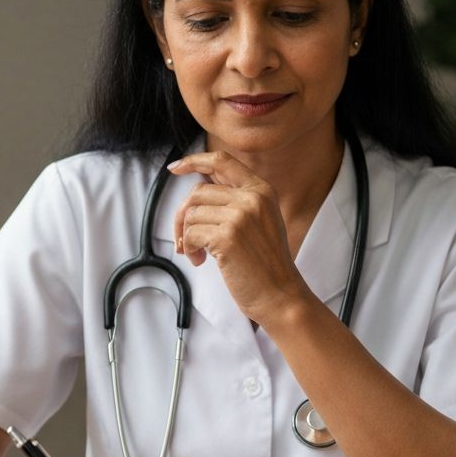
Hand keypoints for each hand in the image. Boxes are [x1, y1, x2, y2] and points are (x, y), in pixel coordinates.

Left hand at [167, 150, 309, 325]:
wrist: (280, 295)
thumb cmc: (265, 265)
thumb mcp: (260, 222)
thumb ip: (236, 202)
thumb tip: (196, 194)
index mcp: (261, 190)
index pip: (221, 161)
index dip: (194, 161)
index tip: (175, 168)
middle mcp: (252, 198)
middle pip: (198, 192)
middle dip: (182, 216)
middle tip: (183, 240)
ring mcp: (240, 216)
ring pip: (191, 213)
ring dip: (186, 237)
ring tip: (198, 254)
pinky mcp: (227, 237)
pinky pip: (190, 234)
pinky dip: (189, 249)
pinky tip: (200, 261)